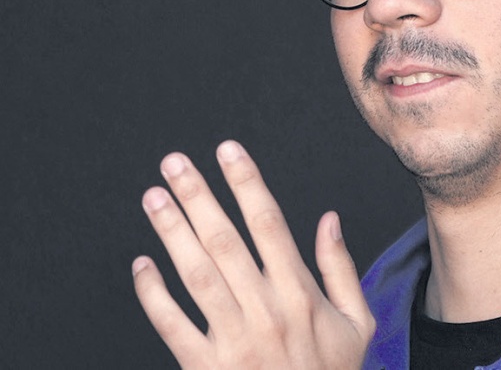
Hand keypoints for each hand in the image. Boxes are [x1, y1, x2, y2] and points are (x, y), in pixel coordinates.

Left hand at [132, 140, 374, 368]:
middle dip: (198, 197)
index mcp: (300, 294)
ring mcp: (233, 340)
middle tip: (174, 163)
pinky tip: (141, 264)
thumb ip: (341, 268)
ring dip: (172, 233)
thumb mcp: (358, 322)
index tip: (228, 151)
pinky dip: (153, 295)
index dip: (247, 183)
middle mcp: (265, 310)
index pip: (269, 224)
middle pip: (225, 241)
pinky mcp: (206, 367)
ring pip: (196, 276)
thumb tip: (329, 218)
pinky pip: (172, 326)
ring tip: (154, 198)